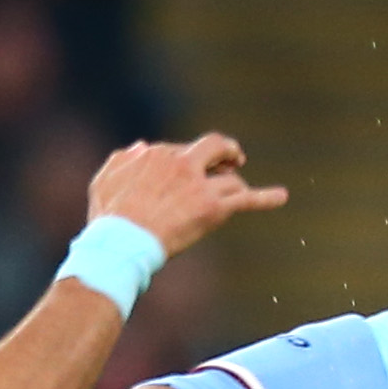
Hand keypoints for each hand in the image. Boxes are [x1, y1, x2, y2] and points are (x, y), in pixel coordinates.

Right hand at [88, 133, 291, 257]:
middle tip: (233, 159)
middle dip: (225, 152)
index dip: (185, 165)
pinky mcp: (213, 208)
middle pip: (214, 147)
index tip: (182, 181)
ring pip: (230, 178)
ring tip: (234, 196)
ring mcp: (200, 185)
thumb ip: (124, 160)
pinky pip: (247, 199)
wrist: (122, 242)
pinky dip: (266, 198)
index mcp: (156, 154)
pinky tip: (282, 196)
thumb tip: (141, 146)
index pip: (181, 151)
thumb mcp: (105, 180)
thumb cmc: (110, 218)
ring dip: (233, 187)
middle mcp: (181, 163)